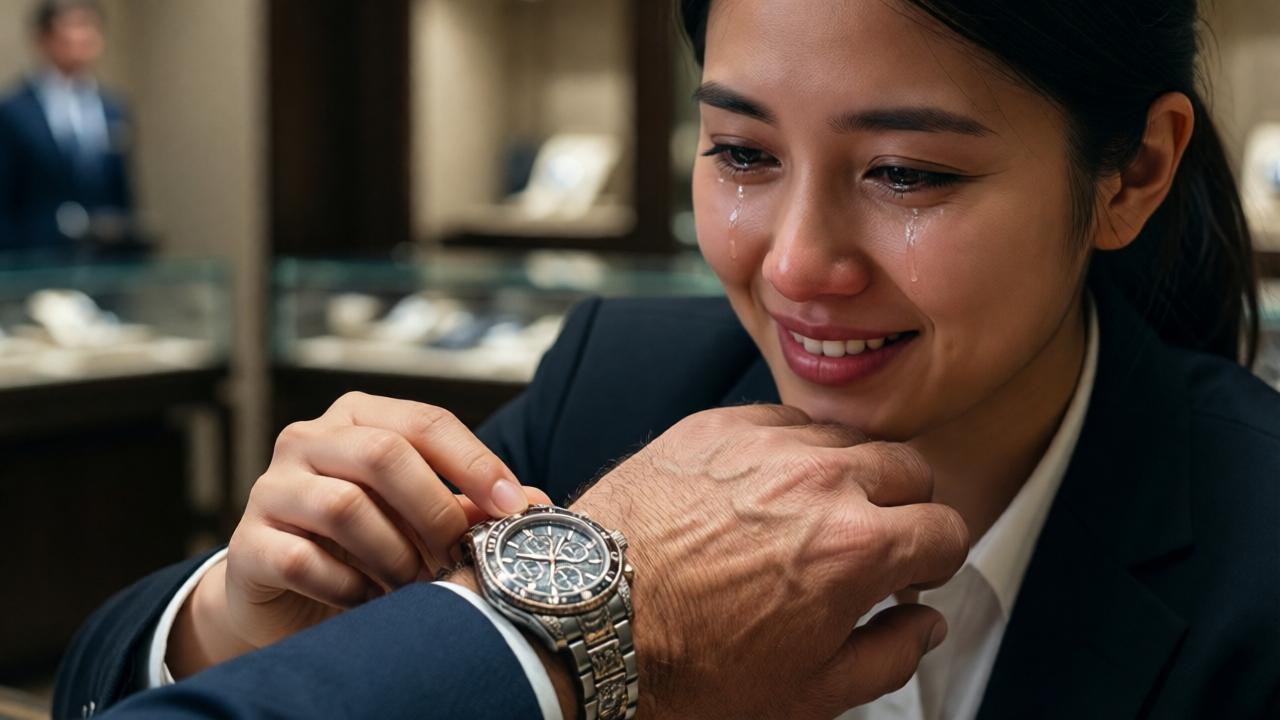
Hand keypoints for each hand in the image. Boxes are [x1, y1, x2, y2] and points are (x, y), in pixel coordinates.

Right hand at [168, 392, 550, 677]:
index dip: (476, 463)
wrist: (284, 593)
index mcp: (360, 417)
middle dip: (433, 510)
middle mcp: (310, 439)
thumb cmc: (368, 543)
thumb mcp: (423, 517)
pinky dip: (349, 587)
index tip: (512, 507)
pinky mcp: (249, 543)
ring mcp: (272, 488)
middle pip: (384, 455)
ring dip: (394, 554)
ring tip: (415, 585)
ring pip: (344, 507)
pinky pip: (304, 560)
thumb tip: (538, 507)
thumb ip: (475, 507)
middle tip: (456, 555)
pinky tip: (370, 603)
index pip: (427, 421)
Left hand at [569, 404, 968, 718]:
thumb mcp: (807, 694)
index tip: (914, 570)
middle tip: (873, 541)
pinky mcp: (714, 425)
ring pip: (845, 439)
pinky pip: (781, 420)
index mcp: (855, 547)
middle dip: (905, 508)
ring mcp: (763, 444)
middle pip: (908, 467)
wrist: (587, 621)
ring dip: (847, 475)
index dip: (937, 558)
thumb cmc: (685, 663)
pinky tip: (761, 490)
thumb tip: (924, 624)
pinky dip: (787, 450)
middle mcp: (817, 480)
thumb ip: (889, 656)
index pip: (947, 527)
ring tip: (810, 517)